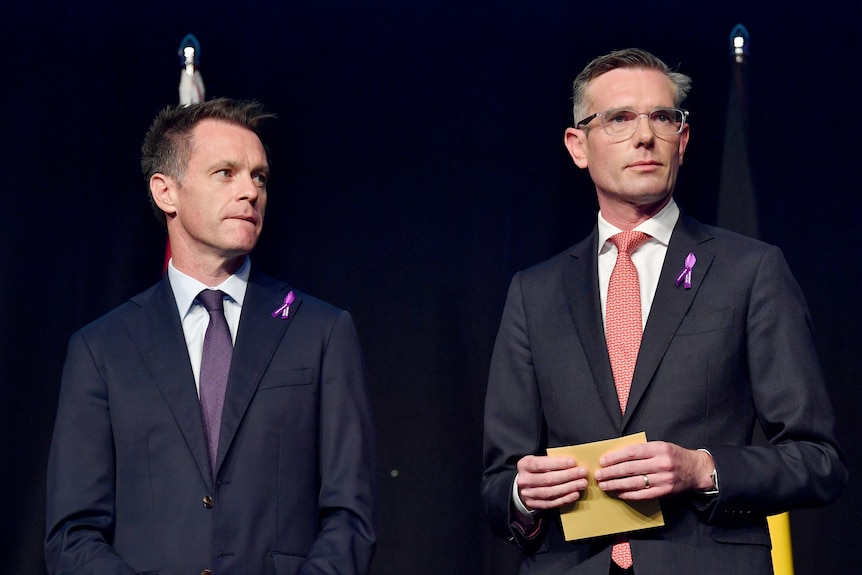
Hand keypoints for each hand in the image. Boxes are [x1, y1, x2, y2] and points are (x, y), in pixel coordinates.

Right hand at [516, 455, 588, 510]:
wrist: (524, 486)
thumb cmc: (535, 470)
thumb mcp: (537, 460)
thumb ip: (551, 461)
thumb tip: (572, 463)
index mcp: (524, 465)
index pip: (541, 464)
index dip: (558, 464)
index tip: (573, 462)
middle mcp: (524, 480)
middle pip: (548, 479)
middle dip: (568, 475)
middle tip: (582, 473)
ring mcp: (528, 494)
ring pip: (551, 492)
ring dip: (569, 488)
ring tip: (582, 483)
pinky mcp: (534, 505)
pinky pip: (551, 503)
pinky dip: (565, 499)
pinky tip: (575, 494)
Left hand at [593, 441, 713, 500]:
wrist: (696, 469)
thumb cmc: (673, 456)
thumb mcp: (660, 446)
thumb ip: (642, 450)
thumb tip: (616, 457)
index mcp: (658, 448)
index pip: (631, 453)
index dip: (615, 457)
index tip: (602, 461)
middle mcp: (661, 463)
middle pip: (630, 469)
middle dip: (611, 472)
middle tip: (598, 475)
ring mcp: (663, 479)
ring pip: (634, 483)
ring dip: (616, 484)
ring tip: (604, 485)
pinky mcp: (664, 491)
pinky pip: (643, 494)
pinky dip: (628, 494)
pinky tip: (618, 493)